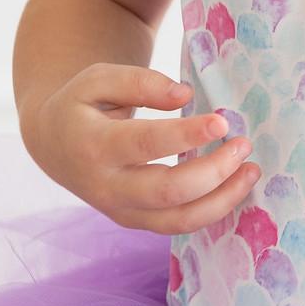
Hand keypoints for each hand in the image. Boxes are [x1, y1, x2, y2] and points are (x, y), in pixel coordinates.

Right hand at [23, 64, 259, 233]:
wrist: (53, 144)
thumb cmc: (82, 104)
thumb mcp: (98, 79)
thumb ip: (139, 82)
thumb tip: (185, 95)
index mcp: (92, 145)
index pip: (145, 144)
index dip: (186, 134)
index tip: (222, 121)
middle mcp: (105, 187)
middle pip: (166, 192)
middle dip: (213, 172)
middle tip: (244, 145)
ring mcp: (120, 211)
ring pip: (178, 220)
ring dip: (222, 200)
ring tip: (251, 171)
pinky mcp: (135, 222)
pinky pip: (178, 226)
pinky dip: (213, 211)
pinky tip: (235, 187)